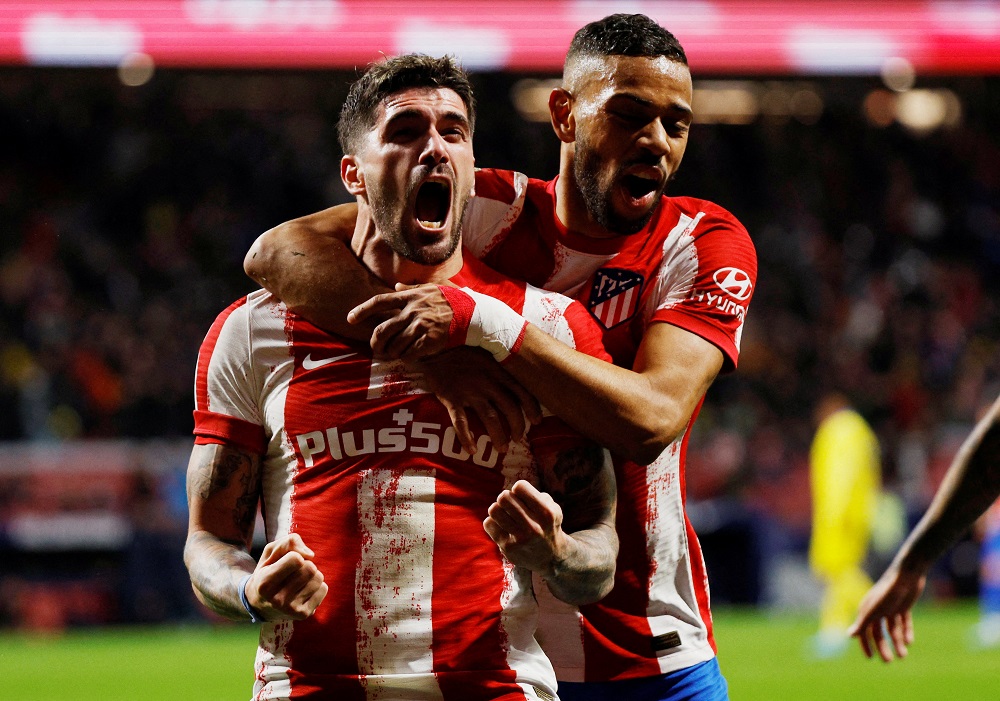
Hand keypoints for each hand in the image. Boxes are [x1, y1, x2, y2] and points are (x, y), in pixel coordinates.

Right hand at [245, 533, 327, 620]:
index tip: (286, 561)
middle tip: (294, 571)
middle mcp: (277, 600)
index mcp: (265, 583)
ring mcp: (291, 609)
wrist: (259, 604)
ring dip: (312, 574)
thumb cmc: (268, 570)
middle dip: (305, 564)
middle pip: (310, 569)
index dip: (294, 555)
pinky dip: (317, 585)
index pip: (296, 559)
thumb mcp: (270, 552)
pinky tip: (304, 590)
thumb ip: (289, 542)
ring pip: (318, 578)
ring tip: (299, 580)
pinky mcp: (303, 614)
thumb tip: (311, 555)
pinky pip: (323, 589)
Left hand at [348, 283, 452, 359]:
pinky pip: (409, 354)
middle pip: (382, 329)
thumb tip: (395, 285)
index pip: (379, 302)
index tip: (349, 319)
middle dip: (375, 342)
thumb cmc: (452, 301)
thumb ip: (411, 288)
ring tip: (393, 354)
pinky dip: (405, 357)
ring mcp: (421, 326)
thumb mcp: (431, 288)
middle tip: (376, 348)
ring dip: (391, 353)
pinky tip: (408, 356)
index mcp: (410, 297)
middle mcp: (413, 311)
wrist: (473, 315)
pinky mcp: (430, 341)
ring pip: (394, 345)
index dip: (362, 310)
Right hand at [414, 348, 540, 453]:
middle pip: (510, 409)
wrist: (435, 346)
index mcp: (498, 371)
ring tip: (502, 449)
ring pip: (490, 418)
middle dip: (517, 427)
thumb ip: (500, 366)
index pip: (522, 392)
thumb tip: (515, 382)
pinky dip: (467, 438)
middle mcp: (488, 382)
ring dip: (498, 436)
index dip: (532, 408)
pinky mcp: (452, 398)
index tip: (537, 421)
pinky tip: (471, 450)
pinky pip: (461, 423)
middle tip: (517, 439)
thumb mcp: (486, 354)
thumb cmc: (462, 350)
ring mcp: (470, 391)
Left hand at [483, 480, 568, 574]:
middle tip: (510, 504)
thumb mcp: (553, 508)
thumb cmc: (547, 525)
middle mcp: (533, 527)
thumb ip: (536, 495)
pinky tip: (502, 526)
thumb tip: (513, 490)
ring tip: (505, 514)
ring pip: (494, 509)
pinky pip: (488, 523)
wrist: (551, 557)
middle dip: (506, 497)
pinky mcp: (507, 548)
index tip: (522, 496)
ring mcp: (520, 539)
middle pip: (504, 497)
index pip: (520, 487)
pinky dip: (493, 522)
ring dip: (498, 509)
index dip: (519, 488)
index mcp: (546, 513)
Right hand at [848, 563, 924, 661]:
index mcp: (867, 610)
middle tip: (889, 661)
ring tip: (903, 655)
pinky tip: (909, 642)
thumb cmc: (887, 592)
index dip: (866, 644)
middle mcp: (877, 610)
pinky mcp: (903, 606)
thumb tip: (849, 635)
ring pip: (892, 629)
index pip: (863, 630)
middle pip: (879, 633)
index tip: (871, 658)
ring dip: (897, 642)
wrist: (906, 576)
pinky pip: (904, 622)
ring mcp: (890, 608)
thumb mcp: (874, 610)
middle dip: (883, 647)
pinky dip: (906, 632)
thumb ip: (862, 623)